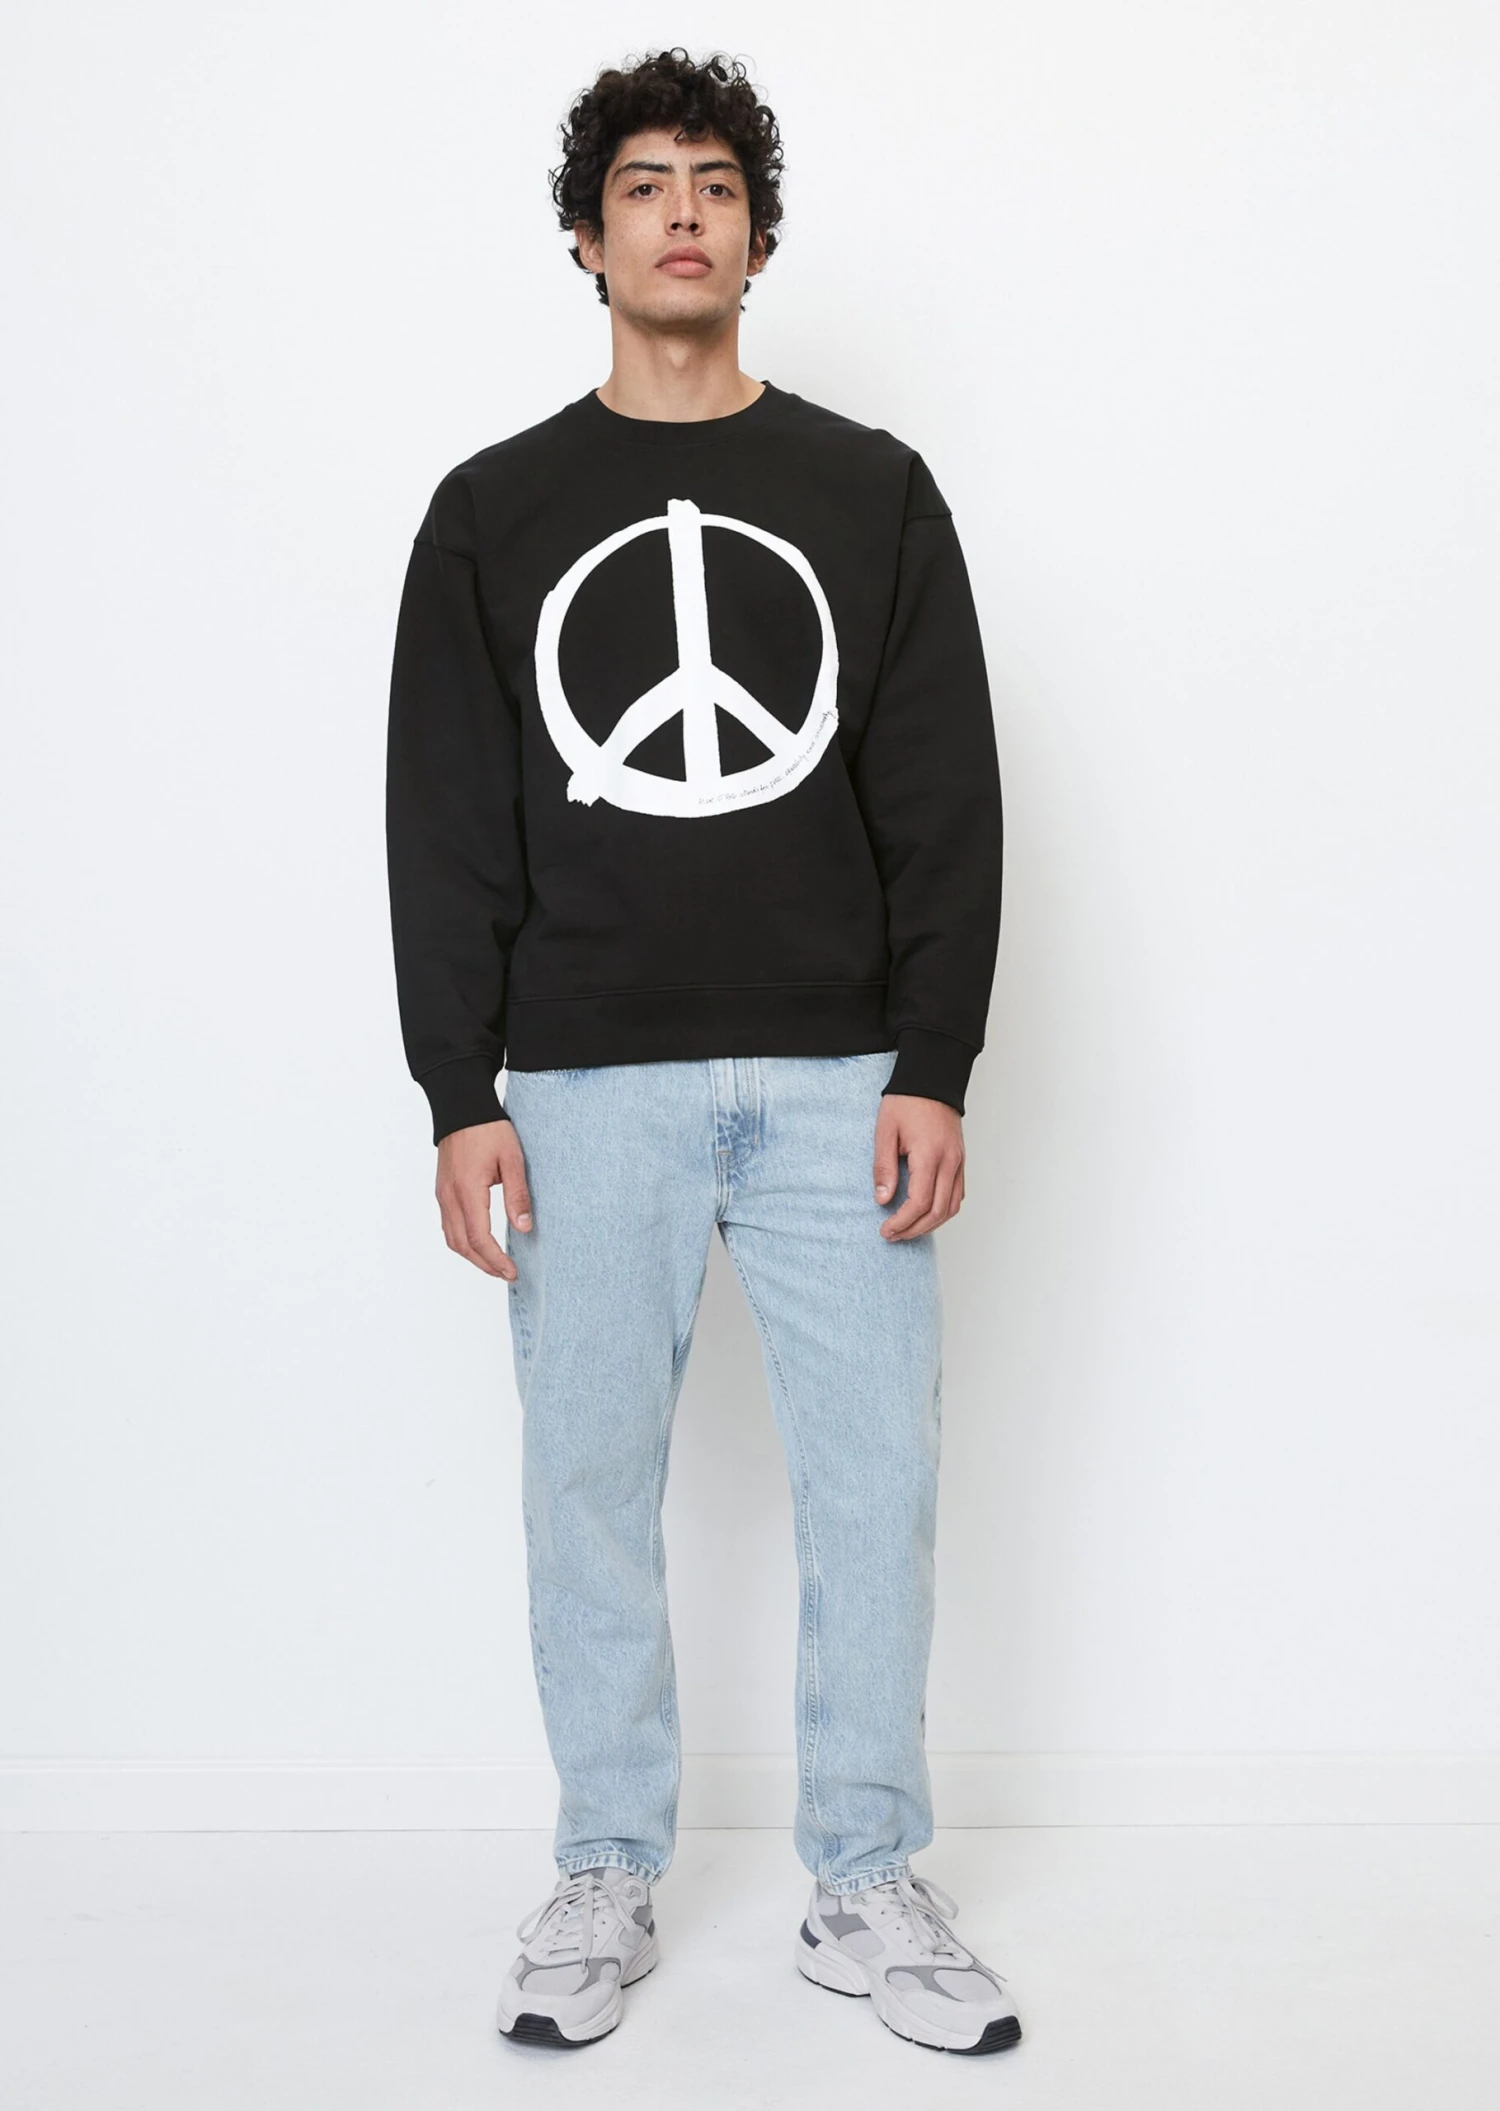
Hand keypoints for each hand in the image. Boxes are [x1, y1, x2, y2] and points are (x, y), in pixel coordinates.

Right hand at [435, 1118, 532, 1278]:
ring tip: (495, 1265)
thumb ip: (517, 1195)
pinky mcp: (442, 1190)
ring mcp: (442, 1194)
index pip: (479, 1238)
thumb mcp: (512, 1159)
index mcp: (467, 1190)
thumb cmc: (489, 1129)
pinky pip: (448, 1225)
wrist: (462, 1107)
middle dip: (485, 1265)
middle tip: (507, 1274)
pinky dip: (463, 1242)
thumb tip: (524, 1227)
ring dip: (472, 1256)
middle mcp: (449, 1196)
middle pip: (462, 1245)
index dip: (496, 1260)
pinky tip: (479, 1244)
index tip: (512, 1272)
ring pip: (452, 1238)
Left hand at [873, 1095, 964, 1239]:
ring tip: (908, 1229)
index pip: (920, 1202)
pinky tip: (926, 1213)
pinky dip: (943, 1210)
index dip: (902, 1222)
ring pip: (952, 1207)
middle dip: (915, 1229)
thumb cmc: (906, 1101)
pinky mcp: (960, 1160)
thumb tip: (883, 1199)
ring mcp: (958, 1162)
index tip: (886, 1230)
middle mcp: (950, 1162)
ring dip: (930, 1224)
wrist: (931, 1079)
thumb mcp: (885, 1131)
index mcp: (930, 1155)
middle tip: (893, 1235)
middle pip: (938, 1212)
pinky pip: (957, 1194)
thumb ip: (884, 1167)